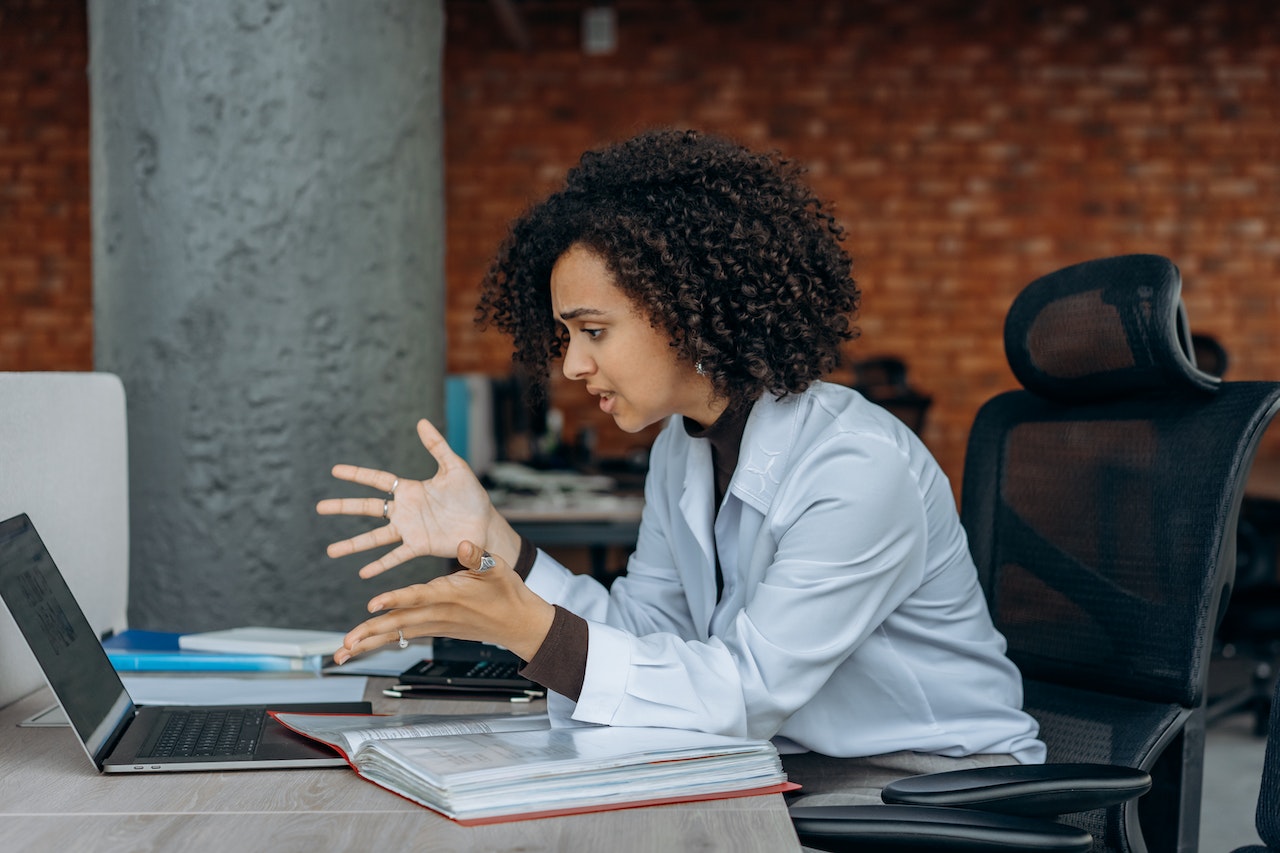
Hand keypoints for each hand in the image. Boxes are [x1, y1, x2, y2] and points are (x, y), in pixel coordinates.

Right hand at [317, 418, 518, 578]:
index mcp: (410, 490)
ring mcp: (409, 530)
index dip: (357, 475)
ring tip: (331, 552)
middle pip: (367, 509)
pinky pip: (396, 556)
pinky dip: (380, 565)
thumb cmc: (471, 495)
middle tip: (319, 508)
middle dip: (343, 507)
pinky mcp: (420, 546)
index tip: (335, 471)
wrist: (486, 523)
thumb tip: (421, 421)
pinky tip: (363, 573)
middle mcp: (405, 511)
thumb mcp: (454, 467)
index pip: (377, 480)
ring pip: (375, 537)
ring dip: (354, 545)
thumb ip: (437, 446)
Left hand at [333, 540, 555, 663]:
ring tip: (342, 653)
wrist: (518, 624)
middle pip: (399, 625)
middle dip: (370, 634)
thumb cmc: (508, 593)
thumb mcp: (497, 568)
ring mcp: (435, 625)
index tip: (373, 604)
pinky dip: (382, 641)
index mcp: (450, 595)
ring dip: (369, 643)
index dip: (395, 600)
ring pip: (397, 635)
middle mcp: (438, 614)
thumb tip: (463, 542)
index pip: (418, 597)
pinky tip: (362, 646)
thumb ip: (478, 555)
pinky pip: (403, 637)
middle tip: (345, 644)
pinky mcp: (434, 629)